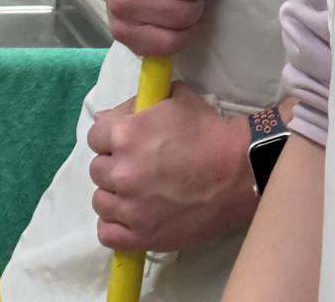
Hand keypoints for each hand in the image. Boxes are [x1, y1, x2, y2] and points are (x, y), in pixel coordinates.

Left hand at [87, 82, 256, 252]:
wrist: (238, 171)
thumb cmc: (208, 130)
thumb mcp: (175, 99)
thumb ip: (139, 104)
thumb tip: (112, 115)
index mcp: (125, 134)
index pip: (95, 135)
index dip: (111, 136)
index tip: (125, 140)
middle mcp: (122, 171)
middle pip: (97, 169)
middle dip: (114, 164)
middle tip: (138, 165)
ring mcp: (130, 207)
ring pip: (101, 201)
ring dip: (115, 195)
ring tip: (138, 191)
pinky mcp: (141, 236)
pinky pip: (107, 233)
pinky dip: (115, 225)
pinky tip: (132, 215)